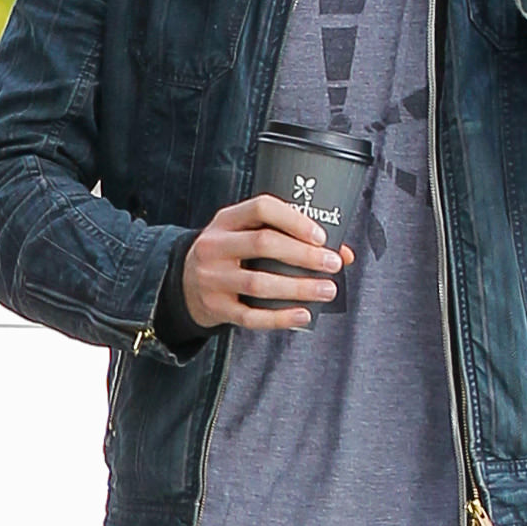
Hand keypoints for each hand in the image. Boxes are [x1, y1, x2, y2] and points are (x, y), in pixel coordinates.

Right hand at [182, 196, 349, 332]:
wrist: (183, 283)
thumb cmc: (228, 254)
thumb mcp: (244, 235)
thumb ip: (287, 237)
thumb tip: (343, 253)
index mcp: (225, 221)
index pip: (260, 208)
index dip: (294, 220)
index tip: (321, 236)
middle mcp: (214, 247)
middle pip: (262, 245)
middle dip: (303, 255)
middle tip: (332, 264)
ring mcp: (212, 279)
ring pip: (258, 283)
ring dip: (298, 288)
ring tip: (327, 290)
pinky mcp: (215, 308)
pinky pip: (250, 316)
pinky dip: (280, 317)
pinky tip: (304, 314)